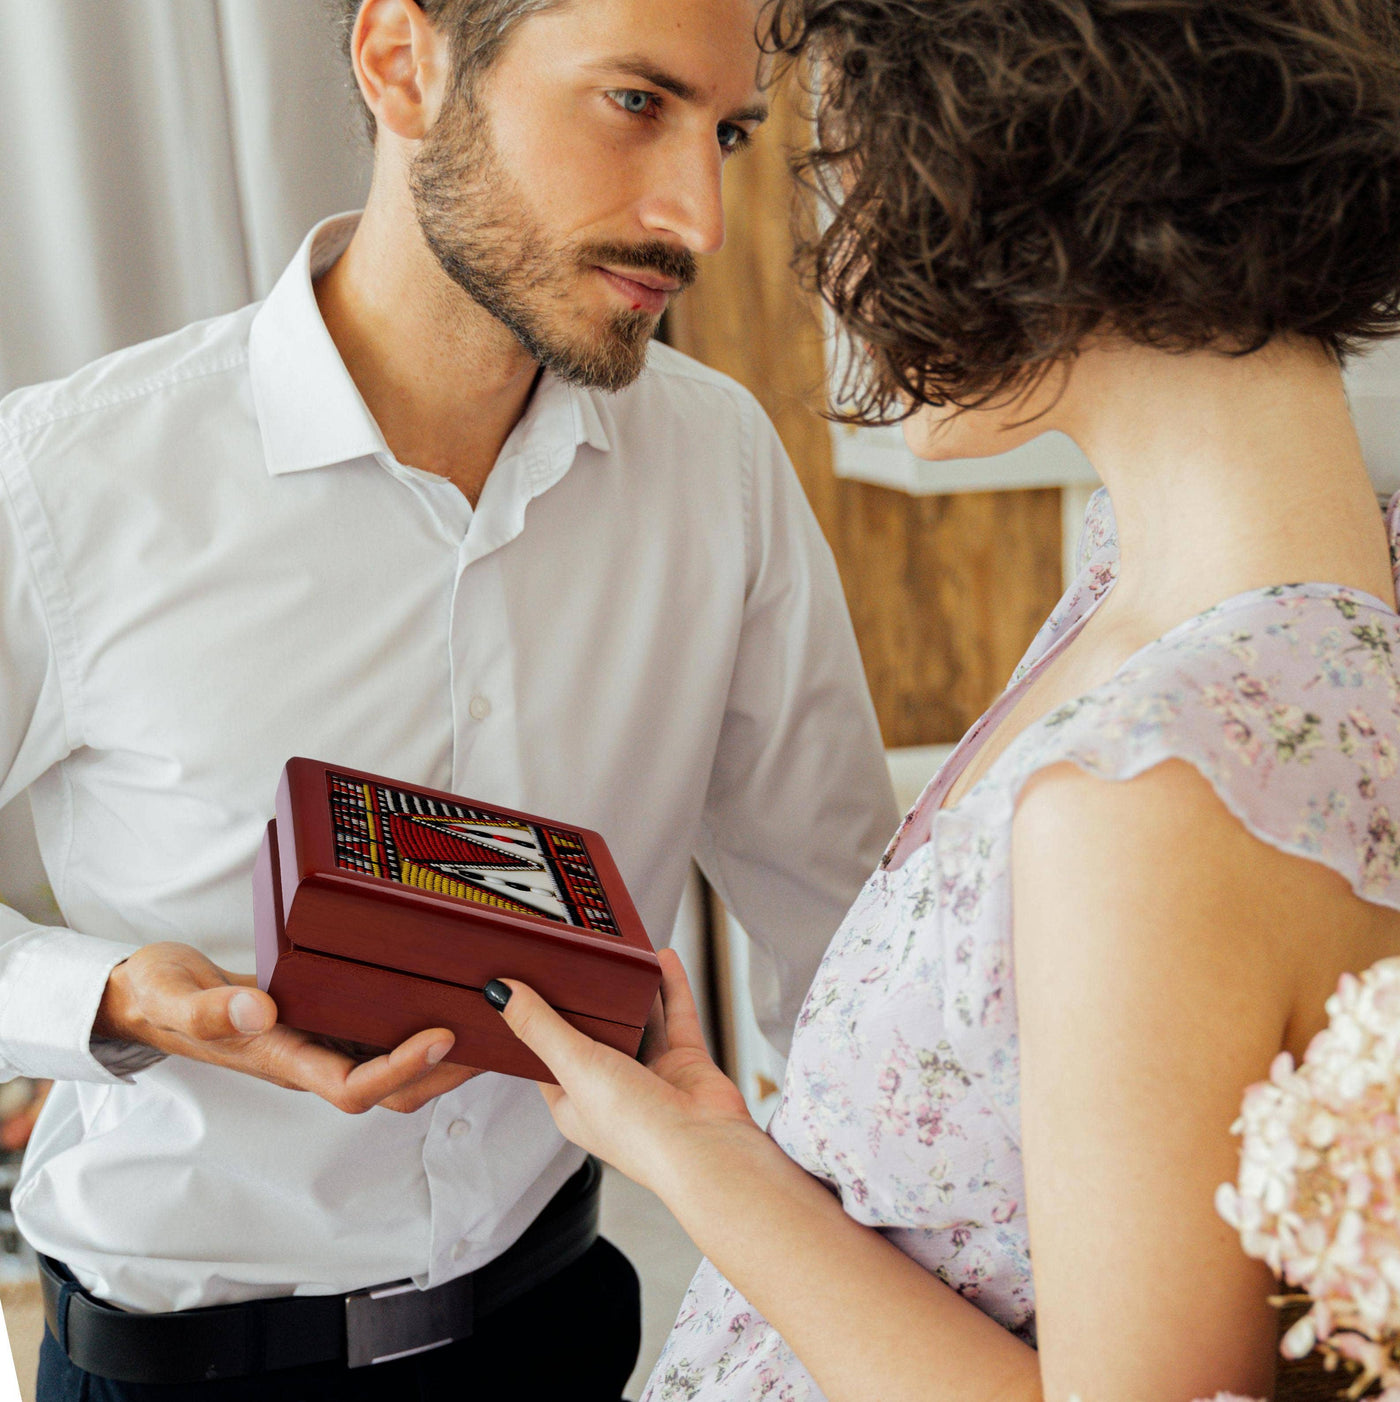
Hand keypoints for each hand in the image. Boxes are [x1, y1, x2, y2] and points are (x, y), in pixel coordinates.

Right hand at [94, 942, 480, 1112]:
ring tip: (485, 1021)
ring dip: (437, 1054)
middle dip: (442, 1071)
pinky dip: (412, 1025)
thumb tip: (259, 1009)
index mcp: (280, 1061)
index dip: (400, 1069)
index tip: (441, 1035)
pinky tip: (440, 997)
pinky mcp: (322, 1022)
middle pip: (389, 1089)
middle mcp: (307, 1060)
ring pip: (390, 1067)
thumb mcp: (175, 997)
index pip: (352, 1086)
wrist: (149, 996)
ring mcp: (317, 1045)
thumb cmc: (160, 998)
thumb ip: (212, 1008)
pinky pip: (377, 1036)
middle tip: (492, 1035)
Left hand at [490, 949, 761, 1193]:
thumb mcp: (574, 1067)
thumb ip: (540, 1026)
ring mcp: (651, 1076)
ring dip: (633, 989)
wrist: (706, 1149)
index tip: (528, 979)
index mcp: (573, 1101)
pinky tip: (664, 958)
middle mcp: (611, 1089)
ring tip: (622, 951)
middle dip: (591, 997)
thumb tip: (500, 992)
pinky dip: (671, 987)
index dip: (537, 1018)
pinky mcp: (685, 1064)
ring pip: (639, 1021)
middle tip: (578, 954)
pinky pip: (676, 1016)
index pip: (547, 1053)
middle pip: (596, 1032)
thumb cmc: (636, 1129)